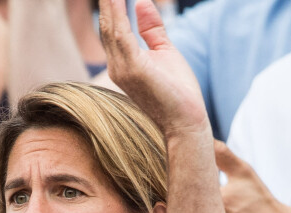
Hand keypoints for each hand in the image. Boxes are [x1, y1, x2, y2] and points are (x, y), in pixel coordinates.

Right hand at [98, 0, 206, 137]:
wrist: (184, 122)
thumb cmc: (177, 92)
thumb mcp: (165, 52)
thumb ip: (152, 28)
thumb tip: (142, 1)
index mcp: (122, 63)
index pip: (111, 26)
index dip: (111, 3)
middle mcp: (116, 66)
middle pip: (106, 23)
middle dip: (106, 0)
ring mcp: (122, 68)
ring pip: (110, 25)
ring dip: (110, 2)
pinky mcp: (133, 68)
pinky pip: (121, 33)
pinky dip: (118, 11)